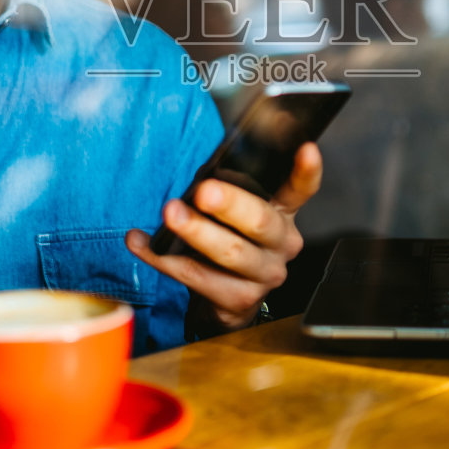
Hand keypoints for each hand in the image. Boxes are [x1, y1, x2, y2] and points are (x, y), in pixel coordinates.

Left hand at [126, 143, 321, 332]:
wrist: (226, 299)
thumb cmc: (229, 241)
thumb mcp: (236, 214)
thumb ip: (229, 192)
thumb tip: (199, 173)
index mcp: (283, 214)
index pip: (301, 189)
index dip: (306, 171)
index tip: (305, 148)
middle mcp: (282, 244)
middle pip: (260, 222)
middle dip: (231, 205)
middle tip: (204, 192)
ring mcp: (265, 274)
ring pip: (231, 252)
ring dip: (196, 231)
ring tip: (170, 214)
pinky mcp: (240, 299)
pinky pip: (198, 277)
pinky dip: (165, 260)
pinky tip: (142, 245)